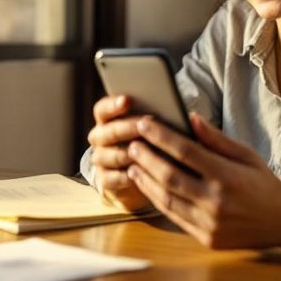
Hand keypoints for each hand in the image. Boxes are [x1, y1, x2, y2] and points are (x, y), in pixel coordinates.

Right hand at [87, 95, 150, 211]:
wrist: (142, 174)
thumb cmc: (150, 143)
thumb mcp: (152, 128)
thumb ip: (155, 118)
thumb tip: (180, 112)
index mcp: (107, 120)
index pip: (102, 109)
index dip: (113, 105)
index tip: (127, 100)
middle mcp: (100, 138)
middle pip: (108, 131)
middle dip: (127, 128)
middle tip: (145, 124)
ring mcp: (100, 159)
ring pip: (109, 155)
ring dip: (128, 153)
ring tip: (146, 152)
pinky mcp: (104, 180)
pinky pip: (111, 178)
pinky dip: (125, 176)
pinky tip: (141, 173)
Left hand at [126, 112, 280, 248]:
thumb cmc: (263, 183)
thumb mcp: (246, 155)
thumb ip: (216, 138)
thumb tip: (191, 117)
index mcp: (228, 176)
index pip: (185, 152)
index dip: (161, 136)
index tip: (145, 124)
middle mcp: (217, 201)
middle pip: (170, 175)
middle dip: (147, 158)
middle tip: (132, 144)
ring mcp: (210, 223)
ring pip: (168, 199)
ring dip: (146, 181)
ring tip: (133, 165)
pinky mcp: (207, 238)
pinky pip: (175, 217)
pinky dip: (158, 200)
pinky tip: (149, 187)